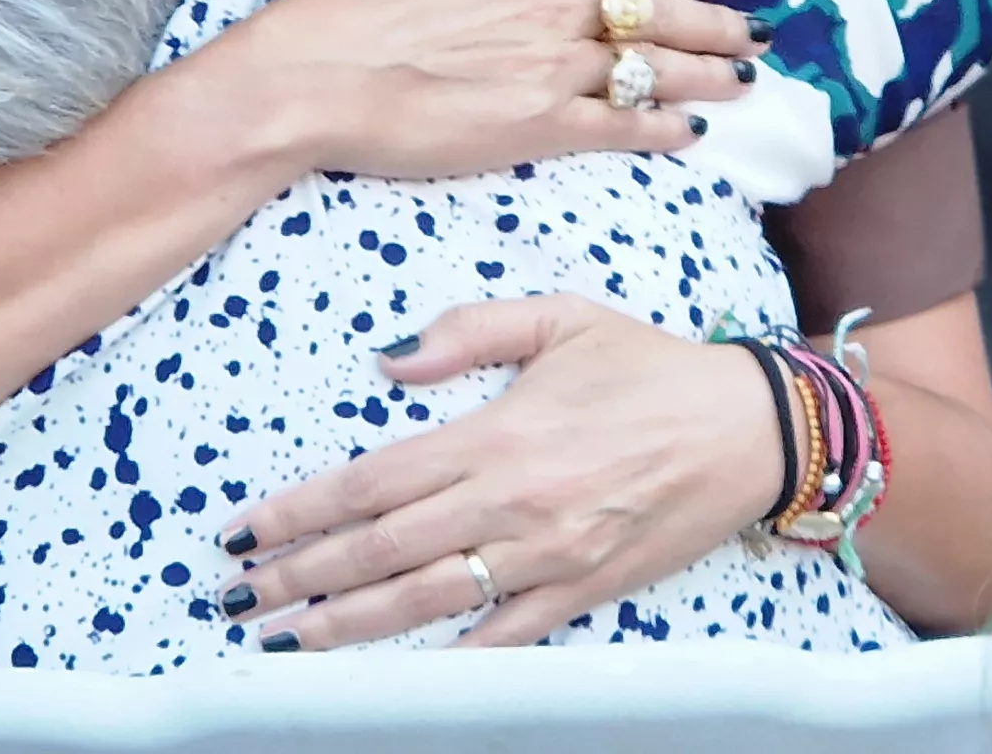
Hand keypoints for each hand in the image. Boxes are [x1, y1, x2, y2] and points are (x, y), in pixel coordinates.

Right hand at [213, 0, 767, 181]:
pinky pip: (620, 129)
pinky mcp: (538, 130)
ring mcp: (555, 72)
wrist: (317, 76)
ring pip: (654, 72)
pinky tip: (689, 133)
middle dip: (719, 23)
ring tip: (742, 80)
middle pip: (663, 14)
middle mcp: (559, 10)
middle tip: (756, 32)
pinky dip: (661, 129)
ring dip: (707, 76)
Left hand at [214, 297, 780, 648]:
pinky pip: (503, 638)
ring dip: (349, 625)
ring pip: (427, 601)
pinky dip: (447, 660)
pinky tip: (394, 674)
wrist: (751, 428)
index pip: (373, 482)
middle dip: (301, 576)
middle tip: (240, 596)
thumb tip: (390, 359)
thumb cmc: (652, 368)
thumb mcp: (561, 317)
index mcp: (497, 434)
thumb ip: (469, 330)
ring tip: (286, 638)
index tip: (245, 529)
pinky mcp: (582, 593)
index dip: (300, 511)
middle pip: (381, 549)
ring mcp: (547, 557)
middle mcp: (513, 503)